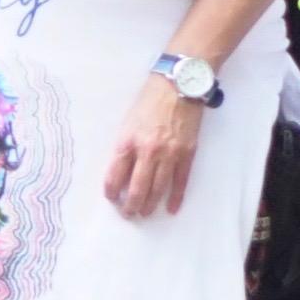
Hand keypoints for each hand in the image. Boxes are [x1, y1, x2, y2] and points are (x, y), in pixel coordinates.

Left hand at [100, 74, 206, 219]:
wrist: (179, 85)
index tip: (112, 199)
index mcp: (128, 141)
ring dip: (150, 205)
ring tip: (145, 213)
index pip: (115, 175)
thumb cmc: (149, 100)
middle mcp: (147, 151)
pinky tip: (171, 208)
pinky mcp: (187, 154)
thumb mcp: (128, 121)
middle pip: (137, 189)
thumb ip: (125, 145)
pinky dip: (176, 198)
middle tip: (129, 214)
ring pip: (158, 189)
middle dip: (131, 206)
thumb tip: (122, 169)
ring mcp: (169, 154)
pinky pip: (180, 182)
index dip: (112, 192)